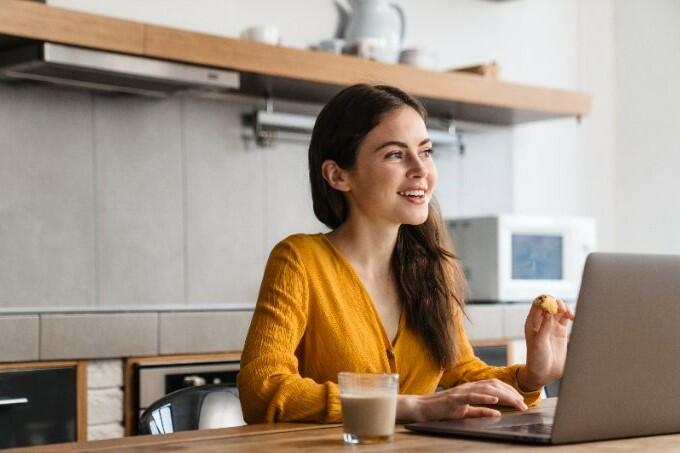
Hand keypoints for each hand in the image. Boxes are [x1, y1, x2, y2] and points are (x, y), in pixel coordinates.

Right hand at [397, 379, 527, 422]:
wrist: (422, 408)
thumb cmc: (442, 410)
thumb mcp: (465, 412)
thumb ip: (481, 411)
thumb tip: (497, 413)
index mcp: (471, 389)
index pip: (494, 386)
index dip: (509, 392)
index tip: (521, 401)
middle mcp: (468, 386)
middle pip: (494, 385)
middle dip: (511, 394)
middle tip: (523, 404)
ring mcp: (461, 391)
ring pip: (486, 389)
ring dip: (503, 395)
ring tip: (515, 402)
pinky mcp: (455, 398)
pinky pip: (472, 396)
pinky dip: (484, 397)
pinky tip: (495, 399)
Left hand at [518, 299, 574, 390]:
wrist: (544, 373)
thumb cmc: (536, 359)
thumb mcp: (538, 344)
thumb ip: (544, 328)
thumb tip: (549, 312)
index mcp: (532, 322)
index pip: (538, 304)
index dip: (545, 301)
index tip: (553, 305)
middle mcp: (541, 322)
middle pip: (550, 304)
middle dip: (556, 303)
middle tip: (562, 309)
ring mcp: (551, 326)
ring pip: (559, 309)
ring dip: (564, 307)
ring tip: (569, 314)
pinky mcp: (561, 331)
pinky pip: (565, 318)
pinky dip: (570, 314)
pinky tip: (573, 317)